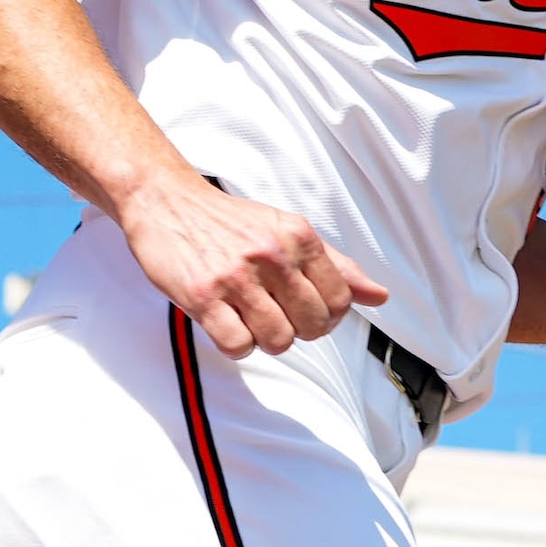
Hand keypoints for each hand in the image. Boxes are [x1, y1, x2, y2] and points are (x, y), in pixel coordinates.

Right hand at [117, 169, 384, 358]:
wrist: (166, 201)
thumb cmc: (229, 222)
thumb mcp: (287, 231)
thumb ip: (335, 265)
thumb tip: (379, 297)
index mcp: (298, 237)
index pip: (340, 300)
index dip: (327, 316)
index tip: (304, 310)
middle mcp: (272, 255)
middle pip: (313, 326)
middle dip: (298, 331)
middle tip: (275, 315)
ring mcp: (236, 277)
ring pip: (279, 340)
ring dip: (266, 340)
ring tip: (249, 319)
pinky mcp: (203, 296)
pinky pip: (238, 345)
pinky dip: (236, 346)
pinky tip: (227, 324)